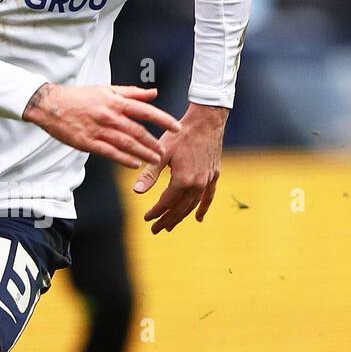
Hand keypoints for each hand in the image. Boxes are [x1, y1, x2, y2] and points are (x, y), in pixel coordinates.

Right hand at [22, 83, 180, 169]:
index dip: (163, 120)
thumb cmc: (79, 97)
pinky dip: (124, 159)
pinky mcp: (88, 143)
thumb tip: (153, 93)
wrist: (51, 105)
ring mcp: (98, 130)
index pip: (145, 111)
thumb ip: (131, 92)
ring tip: (155, 160)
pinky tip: (134, 164)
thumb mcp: (106, 89)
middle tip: (166, 151)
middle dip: (154, 143)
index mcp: (115, 102)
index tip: (176, 128)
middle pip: (138, 131)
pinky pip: (110, 153)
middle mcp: (109, 116)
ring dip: (143, 153)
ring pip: (126, 144)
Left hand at [132, 102, 227, 232]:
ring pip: (193, 205)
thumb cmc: (181, 134)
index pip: (166, 203)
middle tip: (155, 230)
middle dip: (167, 220)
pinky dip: (203, 208)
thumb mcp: (162, 153)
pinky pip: (208, 196)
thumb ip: (150, 174)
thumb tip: (136, 191)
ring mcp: (207, 180)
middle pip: (180, 209)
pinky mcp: (214, 175)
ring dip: (181, 217)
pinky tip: (199, 219)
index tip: (147, 219)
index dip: (156, 213)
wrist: (206, 121)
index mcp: (183, 180)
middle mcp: (197, 184)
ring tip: (170, 226)